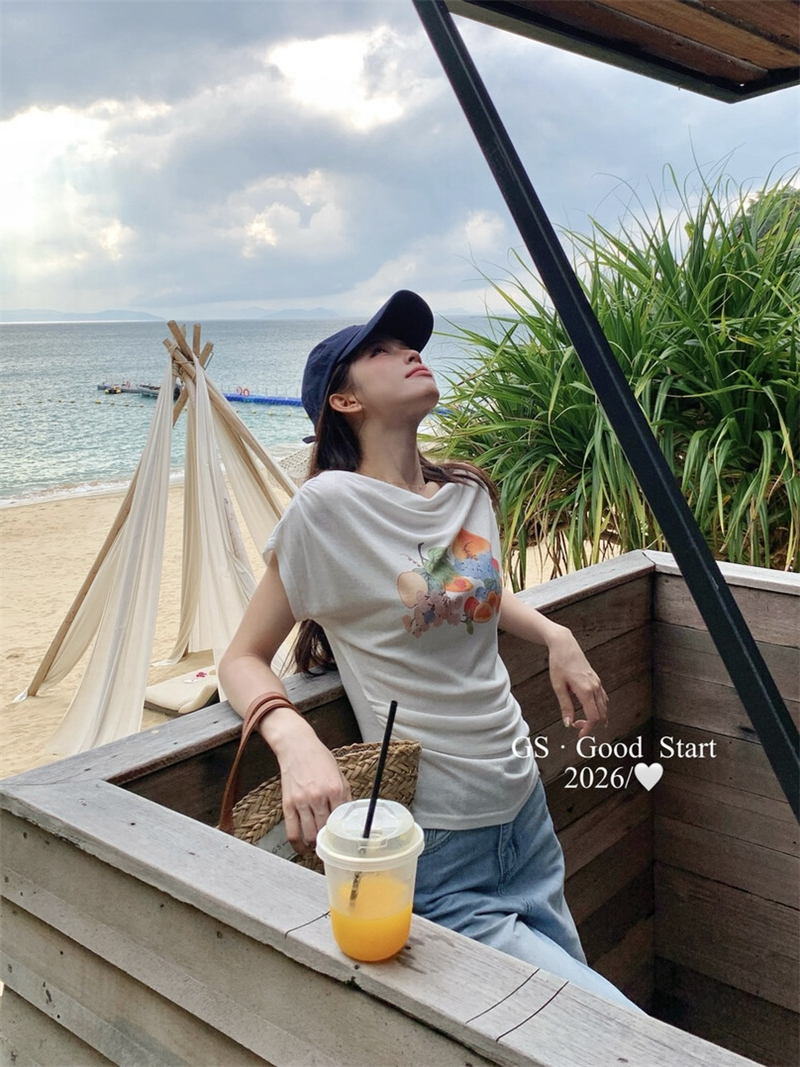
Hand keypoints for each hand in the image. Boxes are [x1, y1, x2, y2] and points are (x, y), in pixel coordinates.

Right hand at [277, 731, 351, 853]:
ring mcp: (302, 802)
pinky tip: (303, 849)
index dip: (343, 833)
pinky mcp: (288, 804)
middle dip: (329, 841)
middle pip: (326, 830)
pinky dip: (298, 845)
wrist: (297, 747)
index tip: (344, 841)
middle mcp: (319, 797)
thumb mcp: (339, 774)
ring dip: (315, 845)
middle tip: (331, 846)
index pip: (342, 820)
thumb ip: (344, 796)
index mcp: (336, 789)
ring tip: (319, 847)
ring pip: (310, 835)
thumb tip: (348, 816)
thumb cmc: (319, 758)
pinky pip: (292, 832)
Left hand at [546, 626, 607, 738]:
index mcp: (585, 691)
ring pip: (604, 706)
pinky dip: (600, 707)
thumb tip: (567, 723)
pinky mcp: (596, 679)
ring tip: (584, 722)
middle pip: (600, 714)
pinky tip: (594, 710)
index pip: (593, 717)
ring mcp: (597, 683)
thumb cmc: (559, 663)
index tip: (579, 734)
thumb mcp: (558, 686)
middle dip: (591, 724)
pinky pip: (603, 697)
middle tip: (577, 727)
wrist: (565, 645)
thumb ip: (565, 706)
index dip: (588, 729)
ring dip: (597, 717)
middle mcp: (595, 687)